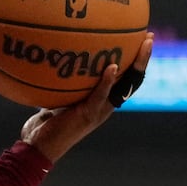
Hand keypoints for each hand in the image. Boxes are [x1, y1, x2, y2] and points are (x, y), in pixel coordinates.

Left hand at [20, 32, 153, 162]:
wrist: (37, 148)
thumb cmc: (43, 125)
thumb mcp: (55, 100)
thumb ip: (61, 85)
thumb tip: (54, 61)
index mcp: (101, 102)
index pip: (124, 79)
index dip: (135, 61)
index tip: (142, 39)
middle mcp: (105, 106)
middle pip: (132, 80)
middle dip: (143, 58)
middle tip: (149, 37)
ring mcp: (98, 111)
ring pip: (125, 85)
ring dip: (136, 65)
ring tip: (142, 46)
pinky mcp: (88, 115)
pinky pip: (101, 95)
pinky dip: (108, 81)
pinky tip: (112, 67)